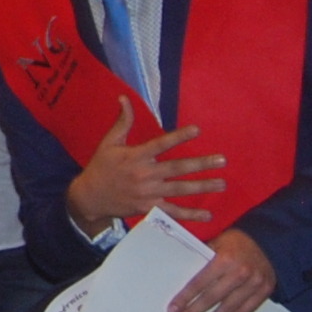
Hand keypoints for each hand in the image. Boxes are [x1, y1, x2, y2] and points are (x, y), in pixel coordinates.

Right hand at [65, 102, 229, 230]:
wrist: (89, 197)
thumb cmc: (101, 167)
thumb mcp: (109, 142)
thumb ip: (122, 121)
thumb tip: (124, 98)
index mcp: (136, 156)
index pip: (161, 144)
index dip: (179, 137)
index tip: (197, 130)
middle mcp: (144, 175)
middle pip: (177, 169)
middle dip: (201, 164)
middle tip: (222, 160)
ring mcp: (148, 193)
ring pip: (180, 190)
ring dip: (202, 187)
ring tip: (221, 183)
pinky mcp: (148, 208)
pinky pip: (172, 212)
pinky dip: (190, 214)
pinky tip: (207, 214)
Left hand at [167, 230, 278, 311]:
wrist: (268, 242)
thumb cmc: (237, 242)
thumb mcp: (217, 242)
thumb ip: (202, 257)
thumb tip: (179, 273)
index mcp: (225, 259)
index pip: (199, 283)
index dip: (185, 298)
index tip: (173, 309)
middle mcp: (240, 272)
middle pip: (212, 298)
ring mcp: (254, 283)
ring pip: (229, 308)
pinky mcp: (264, 291)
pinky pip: (245, 310)